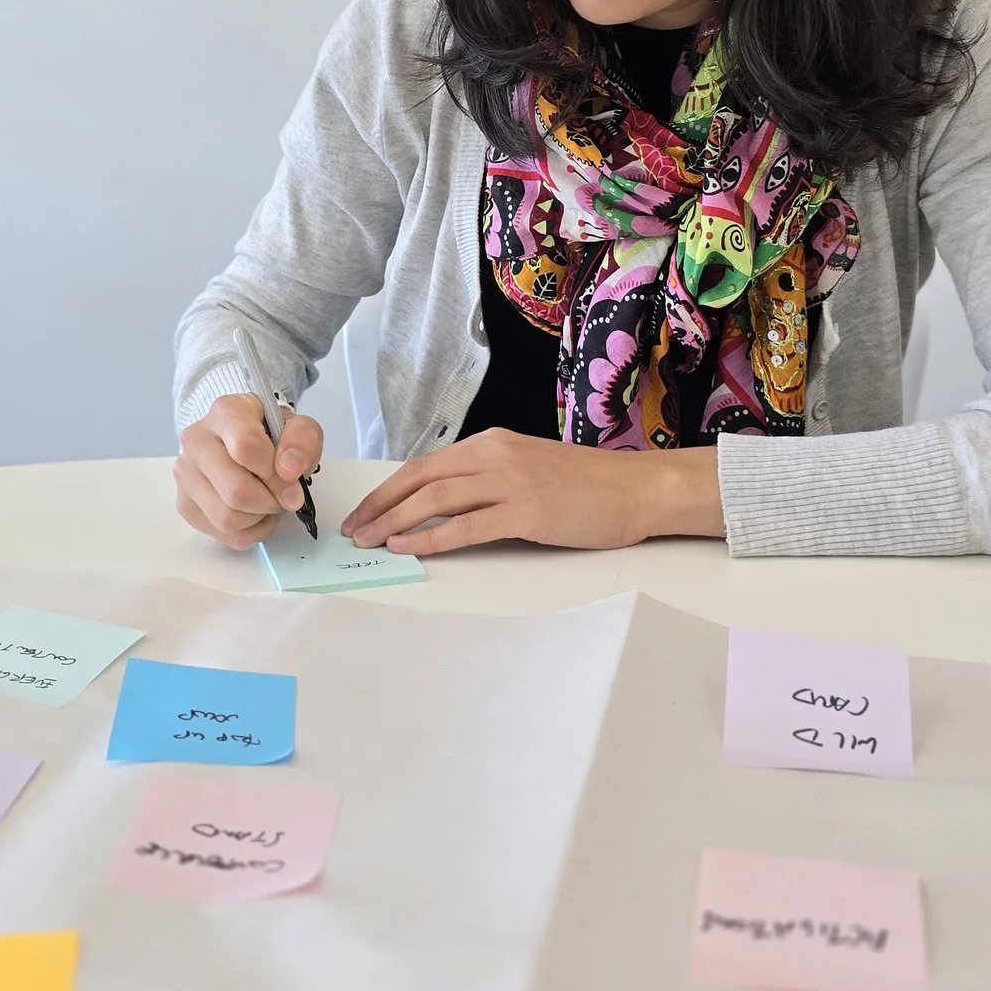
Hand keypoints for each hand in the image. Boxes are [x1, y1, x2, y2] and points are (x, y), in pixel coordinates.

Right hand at [173, 394, 322, 551]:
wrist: (243, 441)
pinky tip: (254, 514)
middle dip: (270, 501)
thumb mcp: (297, 427)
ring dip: (259, 518)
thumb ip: (302, 440)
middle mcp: (197, 440)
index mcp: (225, 412)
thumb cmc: (269, 435)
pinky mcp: (185, 503)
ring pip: (227, 518)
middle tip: (282, 496)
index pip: (246, 448)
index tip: (292, 483)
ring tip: (266, 501)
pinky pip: (222, 534)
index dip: (276, 474)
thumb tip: (289, 470)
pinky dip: (248, 531)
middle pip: (236, 490)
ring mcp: (186, 474)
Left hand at [341, 428, 724, 555]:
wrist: (637, 489)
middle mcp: (496, 455)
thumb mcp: (529, 468)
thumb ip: (488, 479)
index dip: (387, 489)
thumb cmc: (588, 485)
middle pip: (420, 478)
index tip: (364, 511)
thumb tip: (444, 504)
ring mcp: (510, 483)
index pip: (424, 464)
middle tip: (353, 530)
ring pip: (435, 499)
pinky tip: (408, 547)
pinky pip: (466, 527)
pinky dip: (431, 537)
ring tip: (370, 541)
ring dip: (395, 521)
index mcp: (492, 443)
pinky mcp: (526, 513)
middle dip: (380, 506)